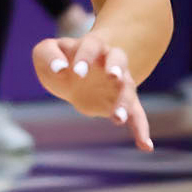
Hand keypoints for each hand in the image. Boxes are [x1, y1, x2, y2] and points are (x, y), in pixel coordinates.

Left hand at [32, 33, 151, 150]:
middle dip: (117, 68)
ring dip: (124, 103)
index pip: (92, 46)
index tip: (76, 73)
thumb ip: (48, 55)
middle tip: (114, 77)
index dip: (85, 57)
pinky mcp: (120, 102)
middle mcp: (109, 61)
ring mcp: (119, 81)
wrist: (74, 73)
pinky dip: (141, 129)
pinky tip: (146, 145)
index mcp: (91, 46)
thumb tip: (60, 69)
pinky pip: (136, 114)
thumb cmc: (60, 59)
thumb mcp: (46, 52)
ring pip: (127, 89)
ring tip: (117, 119)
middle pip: (119, 59)